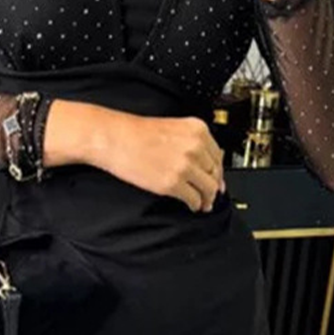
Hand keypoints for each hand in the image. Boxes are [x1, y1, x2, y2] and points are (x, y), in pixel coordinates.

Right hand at [104, 114, 225, 212]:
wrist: (115, 138)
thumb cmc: (136, 134)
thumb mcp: (173, 128)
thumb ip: (192, 144)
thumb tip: (206, 166)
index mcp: (197, 130)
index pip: (218, 155)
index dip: (218, 171)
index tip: (217, 179)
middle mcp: (195, 147)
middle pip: (216, 173)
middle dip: (214, 186)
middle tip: (211, 195)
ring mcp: (185, 166)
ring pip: (209, 188)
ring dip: (207, 199)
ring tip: (203, 204)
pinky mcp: (173, 183)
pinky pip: (193, 199)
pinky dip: (195, 205)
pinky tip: (192, 206)